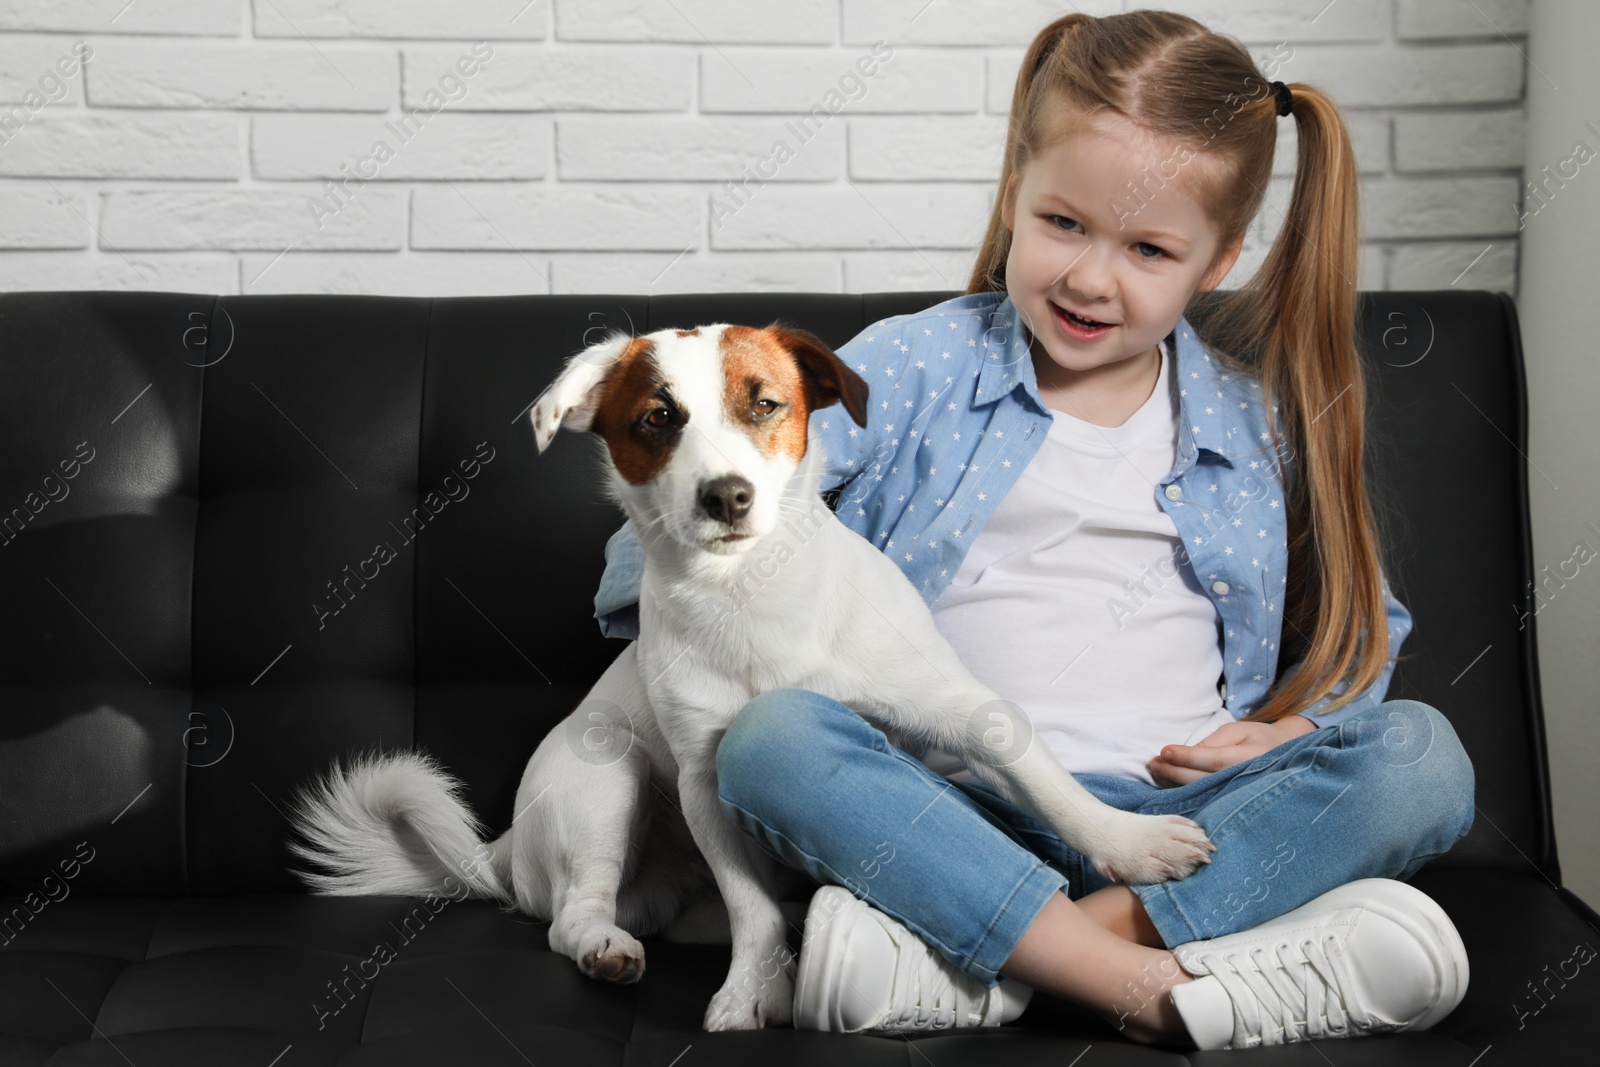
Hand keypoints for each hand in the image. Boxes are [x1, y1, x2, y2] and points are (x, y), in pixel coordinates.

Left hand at [1148, 715, 1315, 787]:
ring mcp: (1240, 796)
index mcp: (1251, 758)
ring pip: (1202, 794)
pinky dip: (1184, 793)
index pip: (1214, 760)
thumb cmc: (1256, 738)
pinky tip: (1167, 785)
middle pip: (1204, 780)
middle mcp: (1246, 780)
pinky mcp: (1233, 804)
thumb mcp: (1237, 731)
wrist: (1284, 756)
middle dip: (1174, 772)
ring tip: (1156, 771)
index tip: (1165, 751)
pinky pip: (1205, 800)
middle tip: (1154, 763)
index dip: (1187, 757)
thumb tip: (1182, 755)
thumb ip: (1212, 743)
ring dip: (1174, 784)